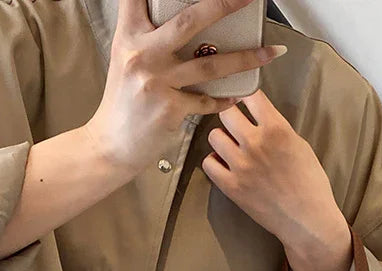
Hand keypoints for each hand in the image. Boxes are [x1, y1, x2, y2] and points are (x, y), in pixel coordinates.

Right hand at [83, 0, 288, 178]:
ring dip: (246, 58)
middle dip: (224, 4)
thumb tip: (185, 22)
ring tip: (270, 52)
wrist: (111, 145)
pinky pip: (207, 100)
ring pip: (210, 64)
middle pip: (189, 21)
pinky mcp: (170, 109)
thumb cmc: (123, 102)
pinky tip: (238, 95)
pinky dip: (225, 98)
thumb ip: (149, 37)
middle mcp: (142, 54)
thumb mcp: (127, 59)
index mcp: (129, 36)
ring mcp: (157, 82)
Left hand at [202, 89, 352, 270]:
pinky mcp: (231, 186)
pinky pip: (208, 163)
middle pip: (226, 113)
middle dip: (231, 117)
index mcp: (277, 129)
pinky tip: (225, 165)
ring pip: (214, 136)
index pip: (250, 96)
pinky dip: (215, 162)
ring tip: (231, 147)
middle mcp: (255, 143)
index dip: (246, 97)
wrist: (306, 220)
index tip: (246, 102)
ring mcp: (240, 166)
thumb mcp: (300, 146)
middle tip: (237, 127)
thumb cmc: (310, 184)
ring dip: (222, 139)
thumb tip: (257, 117)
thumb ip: (277, 129)